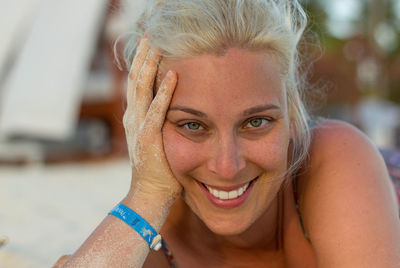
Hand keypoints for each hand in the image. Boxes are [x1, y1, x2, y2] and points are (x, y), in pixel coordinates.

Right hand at [123, 38, 181, 200]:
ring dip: (149, 65)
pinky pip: (157, 110)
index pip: (137, 83)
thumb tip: (175, 106)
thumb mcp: (158, 139)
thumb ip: (161, 121)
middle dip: (142, 56)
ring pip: (141, 89)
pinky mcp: (148, 138)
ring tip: (156, 44)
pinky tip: (172, 74)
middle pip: (135, 79)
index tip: (150, 44)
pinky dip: (164, 92)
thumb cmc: (160, 168)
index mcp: (136, 117)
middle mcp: (133, 118)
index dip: (142, 62)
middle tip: (149, 34)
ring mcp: (138, 127)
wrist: (150, 194)